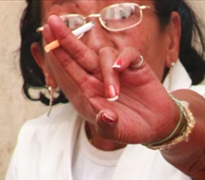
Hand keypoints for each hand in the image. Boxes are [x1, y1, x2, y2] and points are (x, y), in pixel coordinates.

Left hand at [41, 14, 178, 145]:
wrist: (158, 127)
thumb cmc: (133, 129)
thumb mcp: (116, 133)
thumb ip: (106, 126)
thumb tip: (105, 115)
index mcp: (90, 90)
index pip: (71, 68)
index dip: (59, 52)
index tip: (46, 36)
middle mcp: (101, 77)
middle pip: (80, 53)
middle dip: (66, 38)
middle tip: (52, 22)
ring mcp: (119, 71)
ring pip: (105, 55)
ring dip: (107, 73)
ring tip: (114, 96)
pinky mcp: (137, 67)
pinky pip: (128, 54)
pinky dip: (123, 58)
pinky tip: (120, 68)